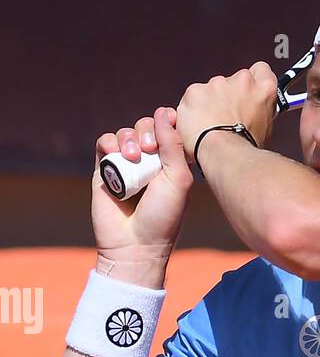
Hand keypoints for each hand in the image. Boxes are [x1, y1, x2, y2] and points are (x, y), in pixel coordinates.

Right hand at [92, 107, 193, 261]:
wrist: (134, 244)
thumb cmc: (163, 216)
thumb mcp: (178, 180)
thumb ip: (173, 145)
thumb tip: (165, 111)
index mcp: (170, 164)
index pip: (167, 130)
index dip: (167, 122)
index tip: (171, 122)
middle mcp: (148, 162)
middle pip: (145, 127)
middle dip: (147, 131)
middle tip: (149, 149)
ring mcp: (126, 165)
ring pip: (125, 133)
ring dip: (129, 138)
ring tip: (133, 157)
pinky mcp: (104, 170)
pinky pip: (104, 143)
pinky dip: (109, 142)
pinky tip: (115, 153)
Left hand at [175, 62, 277, 162]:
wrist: (224, 153)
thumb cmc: (244, 145)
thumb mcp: (265, 129)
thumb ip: (259, 110)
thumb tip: (254, 112)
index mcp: (263, 88)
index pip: (261, 70)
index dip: (254, 80)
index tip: (247, 91)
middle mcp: (242, 81)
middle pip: (232, 81)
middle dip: (227, 96)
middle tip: (226, 116)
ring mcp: (217, 84)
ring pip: (210, 89)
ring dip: (209, 103)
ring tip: (211, 126)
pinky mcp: (195, 91)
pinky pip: (192, 99)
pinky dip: (192, 111)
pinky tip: (198, 126)